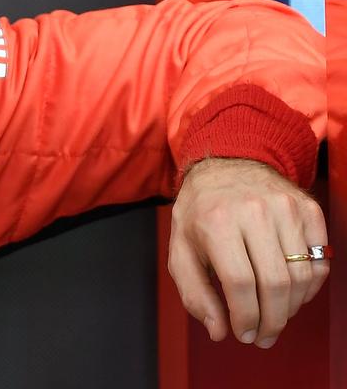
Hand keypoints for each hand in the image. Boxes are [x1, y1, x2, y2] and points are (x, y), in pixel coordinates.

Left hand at [168, 157, 328, 347]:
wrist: (228, 164)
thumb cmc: (200, 212)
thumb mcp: (181, 248)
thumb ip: (194, 292)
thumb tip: (218, 330)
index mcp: (217, 221)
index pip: (241, 283)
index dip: (246, 317)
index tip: (244, 335)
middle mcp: (254, 211)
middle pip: (276, 283)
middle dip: (272, 321)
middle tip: (265, 337)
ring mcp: (286, 208)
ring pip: (302, 276)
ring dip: (291, 308)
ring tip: (275, 316)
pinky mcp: (308, 209)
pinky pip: (320, 261)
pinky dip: (310, 287)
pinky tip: (291, 294)